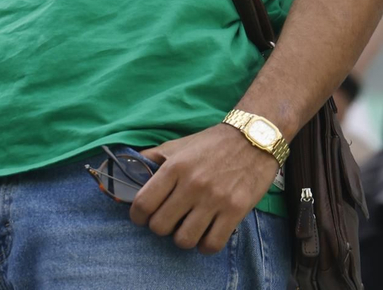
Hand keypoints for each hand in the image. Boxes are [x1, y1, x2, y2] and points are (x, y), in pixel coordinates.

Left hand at [131, 124, 278, 253]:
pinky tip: (207, 234)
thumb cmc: (213, 143)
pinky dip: (205, 245)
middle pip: (160, 227)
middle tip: (170, 220)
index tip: (143, 216)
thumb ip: (152, 157)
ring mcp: (215, 199)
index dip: (138, 216)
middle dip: (161, 227)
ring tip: (189, 227)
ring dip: (183, 237)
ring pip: (184, 240)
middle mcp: (192, 184)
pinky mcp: (235, 211)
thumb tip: (127, 168)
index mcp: (175, 166)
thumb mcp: (179, 145)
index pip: (143, 204)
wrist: (255, 137)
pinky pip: (212, 244)